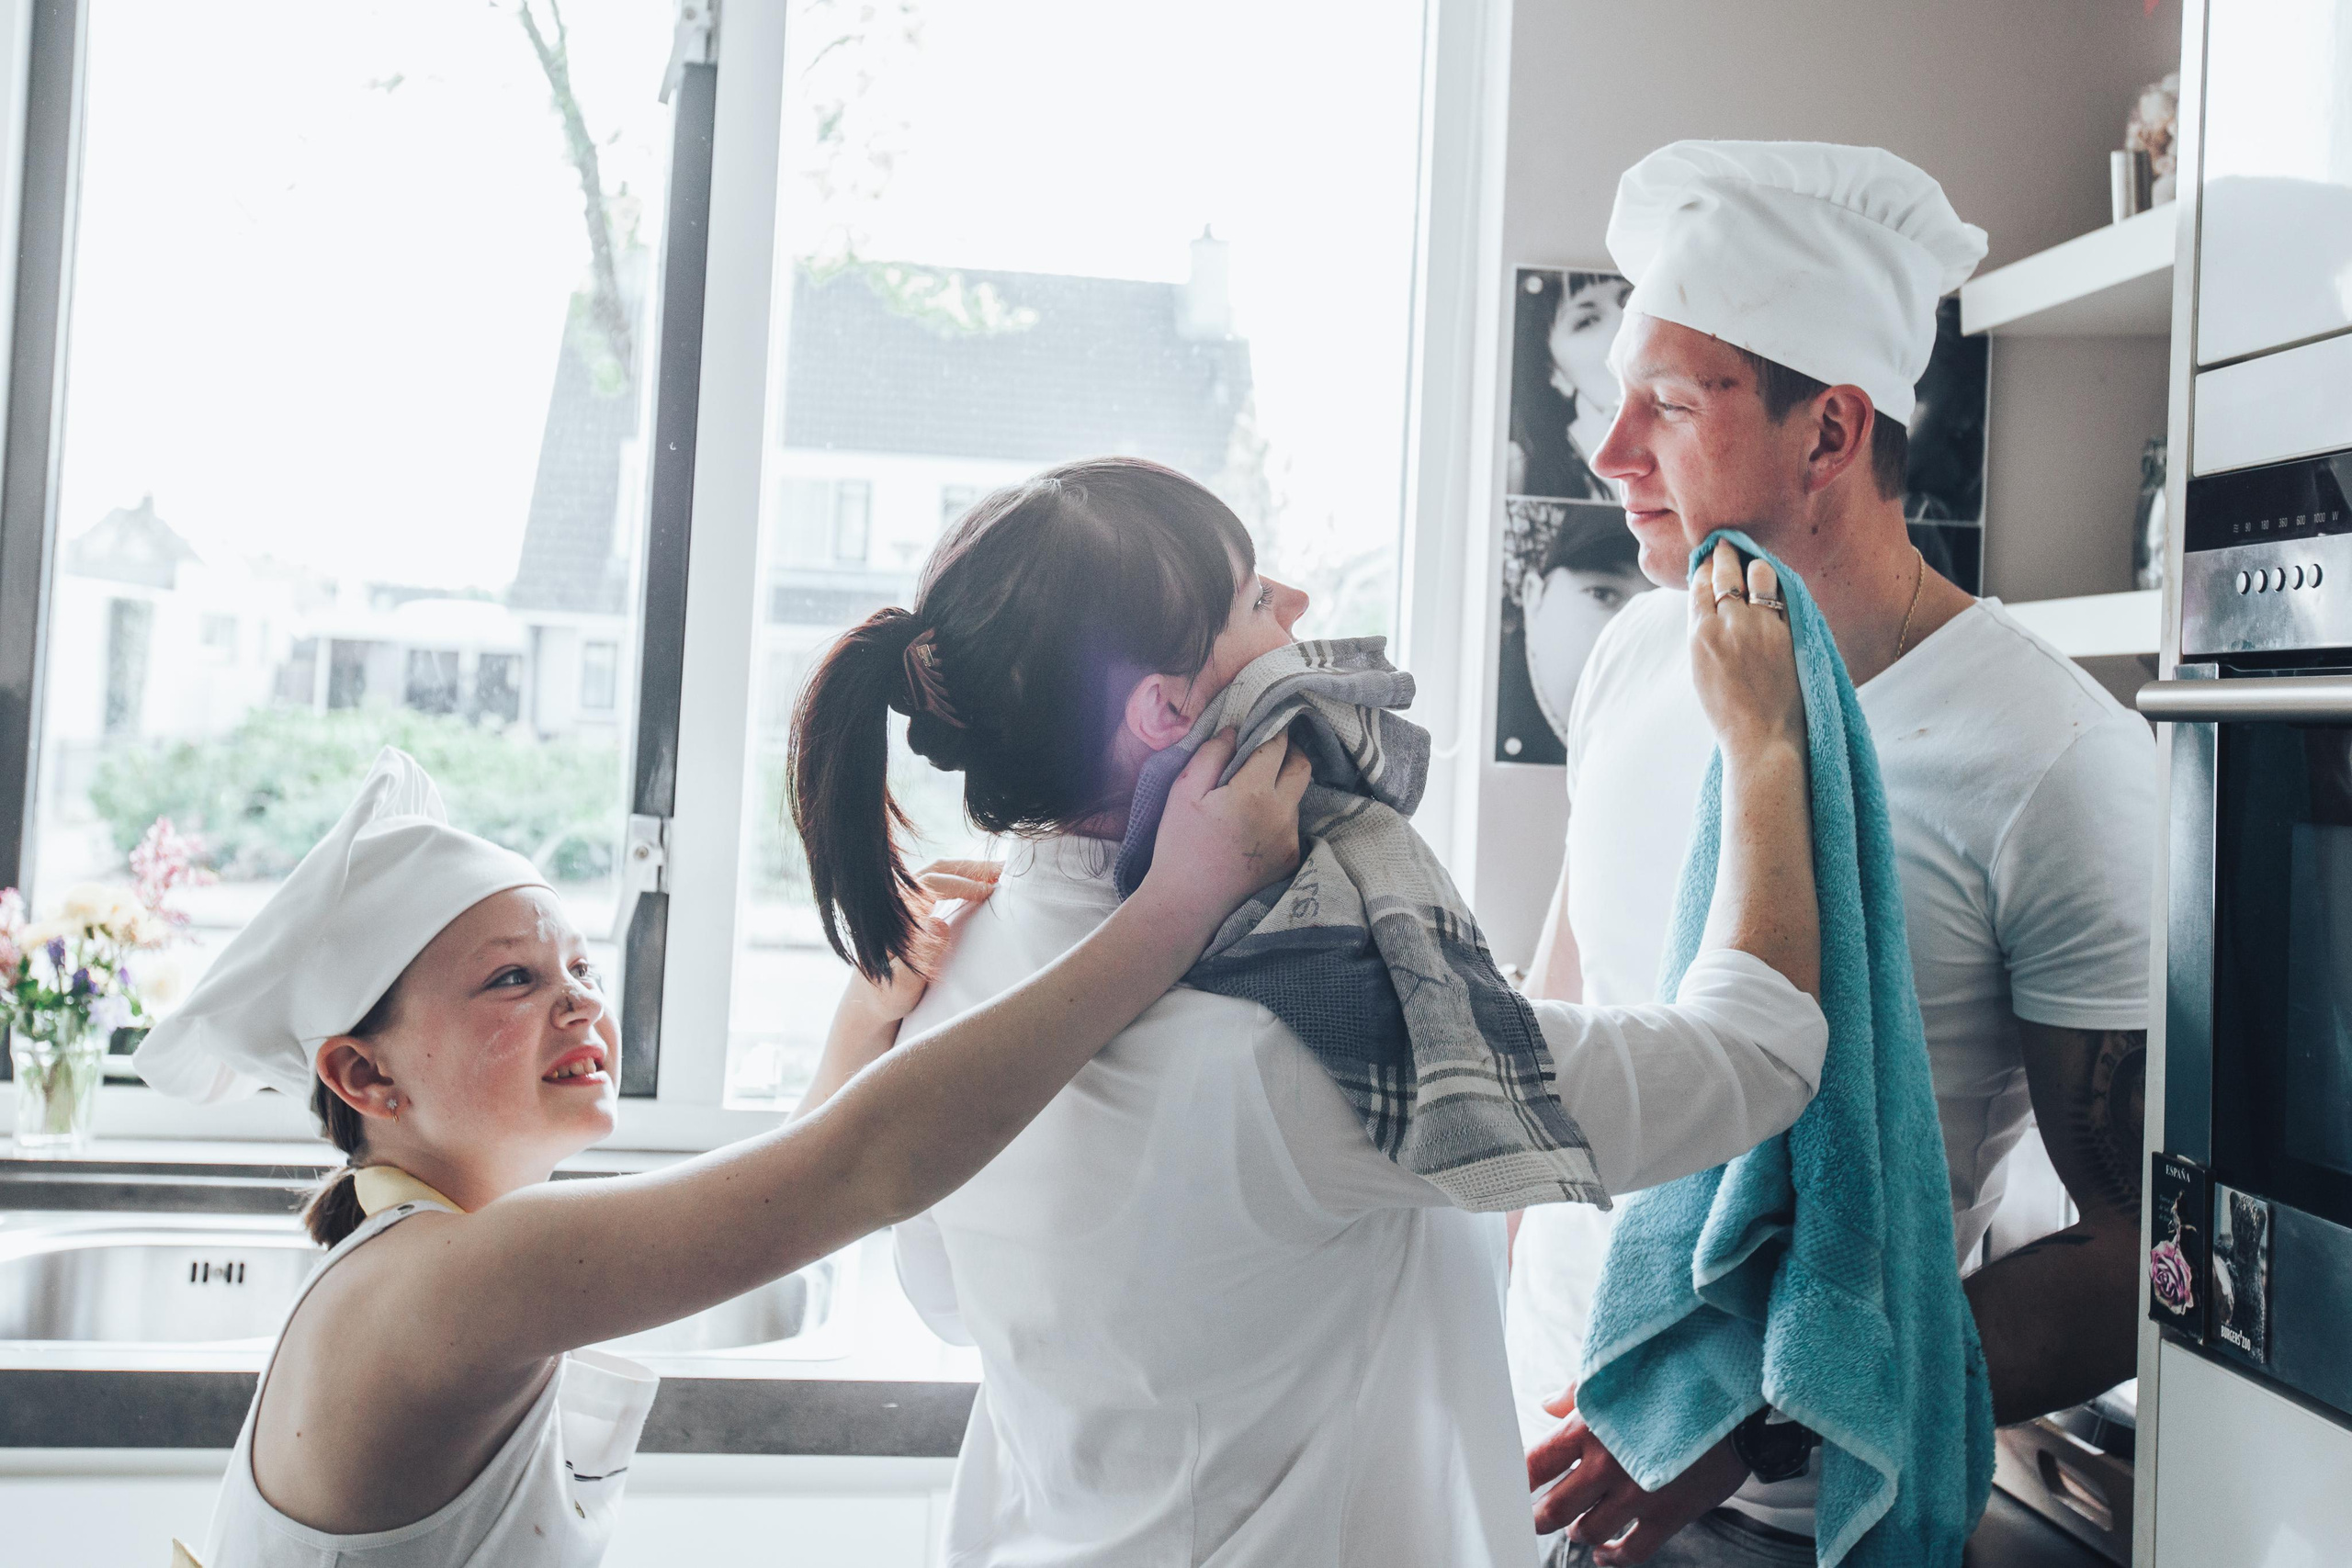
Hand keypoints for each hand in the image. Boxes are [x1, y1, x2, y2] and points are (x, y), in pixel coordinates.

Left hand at [846, 859, 1000, 1026]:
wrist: (872, 998)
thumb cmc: (889, 994)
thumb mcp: (903, 986)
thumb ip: (921, 957)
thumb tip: (939, 923)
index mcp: (895, 916)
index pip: (932, 885)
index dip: (963, 884)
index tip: (989, 891)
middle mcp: (896, 901)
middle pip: (937, 869)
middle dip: (972, 868)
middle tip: (1005, 870)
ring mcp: (904, 899)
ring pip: (938, 870)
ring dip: (969, 869)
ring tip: (1000, 872)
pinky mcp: (912, 904)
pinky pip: (939, 878)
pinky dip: (963, 875)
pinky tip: (983, 881)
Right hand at [1137, 728, 1309, 943]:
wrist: (1188, 904)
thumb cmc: (1179, 845)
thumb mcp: (1183, 792)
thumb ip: (1211, 755)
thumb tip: (1234, 731)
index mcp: (1254, 793)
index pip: (1277, 746)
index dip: (1272, 729)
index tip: (1264, 723)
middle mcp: (1282, 815)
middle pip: (1303, 767)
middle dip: (1290, 752)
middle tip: (1270, 749)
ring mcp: (1291, 840)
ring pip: (1296, 797)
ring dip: (1280, 787)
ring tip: (1249, 795)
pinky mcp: (1291, 860)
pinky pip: (1291, 825)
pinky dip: (1277, 816)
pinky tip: (1250, 827)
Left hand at [1527, 1385, 1748, 1565]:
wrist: (1733, 1403)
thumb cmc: (1671, 1382)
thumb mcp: (1619, 1376)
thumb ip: (1576, 1392)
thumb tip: (1544, 1404)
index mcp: (1587, 1428)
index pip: (1534, 1464)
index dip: (1516, 1481)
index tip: (1509, 1488)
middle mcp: (1606, 1466)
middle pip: (1554, 1508)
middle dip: (1539, 1516)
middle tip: (1535, 1517)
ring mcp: (1637, 1495)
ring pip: (1588, 1531)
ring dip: (1577, 1531)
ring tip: (1574, 1526)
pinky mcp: (1668, 1515)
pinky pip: (1632, 1552)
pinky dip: (1613, 1558)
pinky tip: (1605, 1554)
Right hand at [1688, 540, 1804, 760]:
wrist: (1761, 738)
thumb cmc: (1729, 713)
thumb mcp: (1701, 671)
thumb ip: (1705, 637)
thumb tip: (1710, 609)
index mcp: (1699, 636)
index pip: (1699, 585)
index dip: (1704, 567)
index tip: (1708, 559)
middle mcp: (1727, 624)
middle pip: (1724, 573)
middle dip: (1724, 554)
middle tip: (1727, 544)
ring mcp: (1759, 626)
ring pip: (1757, 574)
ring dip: (1754, 562)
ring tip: (1754, 559)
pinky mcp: (1787, 632)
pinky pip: (1783, 594)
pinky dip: (1778, 583)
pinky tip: (1777, 579)